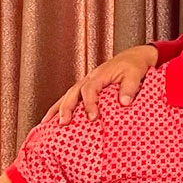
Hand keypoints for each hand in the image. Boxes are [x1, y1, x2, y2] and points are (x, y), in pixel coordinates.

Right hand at [42, 45, 158, 123]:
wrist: (132, 58)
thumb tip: (125, 103)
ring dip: (57, 109)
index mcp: (99, 75)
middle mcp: (89, 78)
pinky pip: (70, 97)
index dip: (89, 104)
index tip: (92, 117)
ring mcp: (85, 83)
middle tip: (64, 122)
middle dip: (66, 108)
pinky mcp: (85, 88)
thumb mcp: (135, 74)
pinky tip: (52, 119)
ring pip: (67, 95)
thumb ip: (130, 87)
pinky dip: (59, 107)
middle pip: (73, 92)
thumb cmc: (133, 66)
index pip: (90, 89)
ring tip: (46, 124)